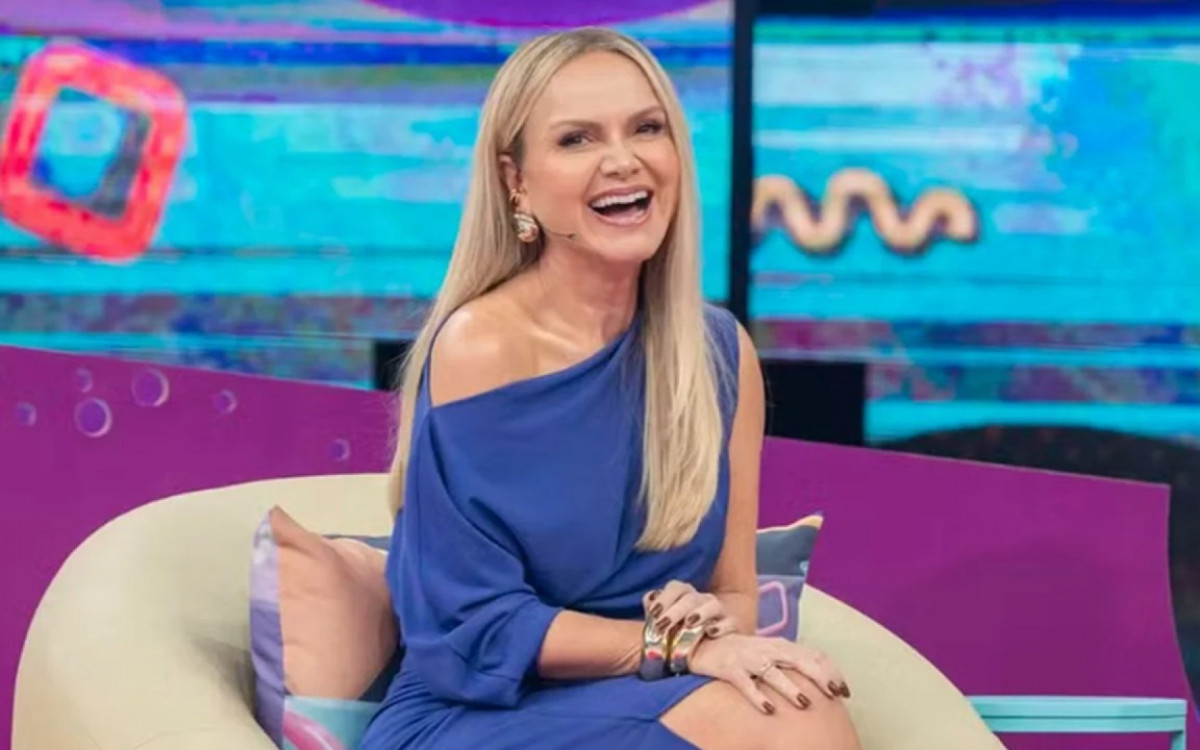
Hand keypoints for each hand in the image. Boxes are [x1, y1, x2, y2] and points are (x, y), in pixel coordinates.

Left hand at [642, 581, 737, 639]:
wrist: (706, 652)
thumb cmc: (679, 635)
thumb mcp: (664, 624)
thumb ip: (654, 610)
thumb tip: (650, 598)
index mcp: (685, 595)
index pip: (675, 587)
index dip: (664, 598)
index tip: (653, 614)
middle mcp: (702, 599)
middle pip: (691, 598)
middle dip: (675, 611)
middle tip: (662, 625)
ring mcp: (719, 611)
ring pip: (713, 605)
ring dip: (701, 612)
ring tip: (689, 623)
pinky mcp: (732, 626)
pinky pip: (730, 622)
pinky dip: (721, 626)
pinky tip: (711, 632)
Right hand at [687, 633, 850, 714]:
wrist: (704, 645)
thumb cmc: (743, 653)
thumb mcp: (771, 653)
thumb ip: (792, 662)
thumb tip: (822, 680)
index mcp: (781, 646)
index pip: (813, 655)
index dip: (832, 672)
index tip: (845, 692)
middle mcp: (767, 649)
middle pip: (799, 660)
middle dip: (819, 677)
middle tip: (834, 694)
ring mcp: (748, 658)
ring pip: (773, 672)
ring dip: (790, 688)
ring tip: (805, 703)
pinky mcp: (730, 669)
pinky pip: (746, 684)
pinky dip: (758, 697)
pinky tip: (769, 710)